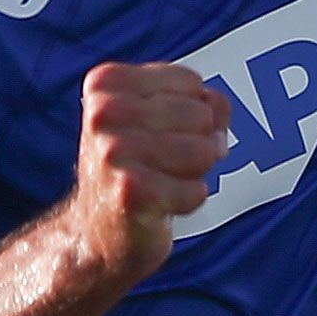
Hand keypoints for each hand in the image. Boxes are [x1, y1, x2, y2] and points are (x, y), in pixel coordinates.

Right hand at [66, 60, 231, 292]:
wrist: (97, 232)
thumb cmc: (134, 168)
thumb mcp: (162, 120)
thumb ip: (202, 102)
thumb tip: (219, 107)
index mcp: (106, 83)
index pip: (192, 84)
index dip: (194, 113)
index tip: (162, 135)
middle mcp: (104, 113)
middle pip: (201, 116)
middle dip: (198, 144)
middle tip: (163, 164)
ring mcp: (113, 152)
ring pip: (204, 151)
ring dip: (193, 174)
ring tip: (163, 182)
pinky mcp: (130, 192)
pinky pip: (197, 190)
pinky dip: (188, 201)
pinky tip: (160, 204)